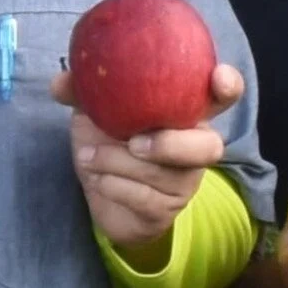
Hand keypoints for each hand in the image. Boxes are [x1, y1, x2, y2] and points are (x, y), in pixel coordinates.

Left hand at [50, 63, 242, 251]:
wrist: (99, 190)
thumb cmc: (105, 137)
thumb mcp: (93, 109)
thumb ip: (82, 90)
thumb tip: (60, 81)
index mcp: (181, 111)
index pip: (220, 97)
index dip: (228, 86)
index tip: (219, 77)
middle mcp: (192, 145)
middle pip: (209, 146)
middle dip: (171, 144)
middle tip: (133, 142)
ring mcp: (183, 181)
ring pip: (164, 175)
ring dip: (118, 163)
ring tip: (88, 157)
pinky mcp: (165, 210)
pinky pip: (145, 199)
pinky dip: (113, 185)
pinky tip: (96, 177)